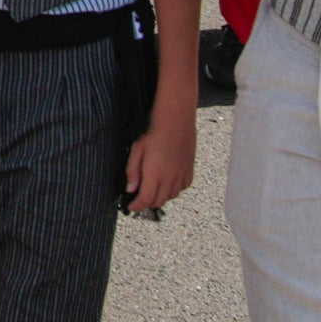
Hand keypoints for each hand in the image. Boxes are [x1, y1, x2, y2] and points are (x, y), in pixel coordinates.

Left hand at [124, 100, 196, 215]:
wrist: (176, 115)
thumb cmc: (153, 128)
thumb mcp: (136, 148)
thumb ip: (133, 171)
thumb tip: (131, 189)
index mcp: (155, 173)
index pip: (146, 199)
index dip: (137, 206)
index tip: (131, 207)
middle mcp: (170, 177)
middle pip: (159, 200)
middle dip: (147, 203)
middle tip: (139, 199)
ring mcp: (182, 172)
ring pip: (172, 195)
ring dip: (161, 197)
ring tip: (152, 190)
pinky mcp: (190, 167)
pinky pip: (184, 186)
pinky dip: (175, 189)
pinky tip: (168, 182)